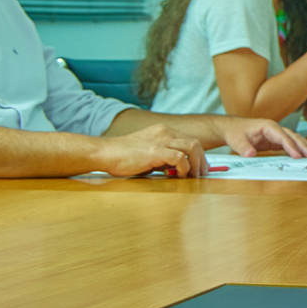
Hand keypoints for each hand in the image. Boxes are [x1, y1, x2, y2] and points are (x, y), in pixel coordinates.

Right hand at [92, 125, 207, 177]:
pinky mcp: (155, 151)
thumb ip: (164, 158)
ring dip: (196, 164)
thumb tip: (180, 170)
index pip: (190, 140)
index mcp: (163, 131)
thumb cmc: (124, 156)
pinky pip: (180, 157)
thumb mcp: (148, 153)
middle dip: (202, 160)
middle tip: (202, 174)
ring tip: (193, 177)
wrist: (105, 153)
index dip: (199, 155)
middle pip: (195, 143)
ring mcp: (160, 140)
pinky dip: (184, 168)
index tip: (201, 168)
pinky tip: (179, 175)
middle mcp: (165, 132)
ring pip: (192, 147)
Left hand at [217, 117, 306, 158]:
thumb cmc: (235, 132)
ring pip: (294, 139)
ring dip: (304, 147)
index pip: (282, 136)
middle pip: (292, 136)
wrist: (231, 128)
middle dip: (303, 145)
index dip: (290, 146)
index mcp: (267, 126)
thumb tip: (250, 154)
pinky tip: (304, 155)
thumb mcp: (236, 140)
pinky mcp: (275, 141)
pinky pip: (289, 144)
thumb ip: (243, 148)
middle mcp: (274, 128)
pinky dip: (298, 149)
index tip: (297, 156)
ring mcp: (276, 134)